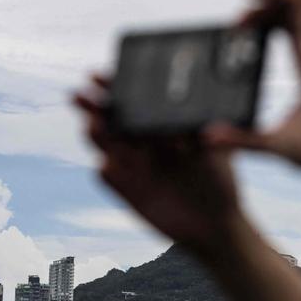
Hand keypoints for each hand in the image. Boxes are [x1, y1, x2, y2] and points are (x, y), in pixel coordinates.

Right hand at [73, 77, 244, 254]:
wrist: (215, 226)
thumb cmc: (221, 184)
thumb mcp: (219, 154)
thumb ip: (208, 134)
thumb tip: (200, 119)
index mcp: (161, 128)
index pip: (132, 101)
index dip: (115, 87)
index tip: (103, 75)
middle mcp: (142, 144)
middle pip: (110, 119)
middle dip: (94, 105)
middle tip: (79, 95)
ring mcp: (132, 167)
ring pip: (105, 145)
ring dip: (96, 134)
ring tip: (93, 125)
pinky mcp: (126, 191)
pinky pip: (107, 177)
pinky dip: (105, 170)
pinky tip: (106, 164)